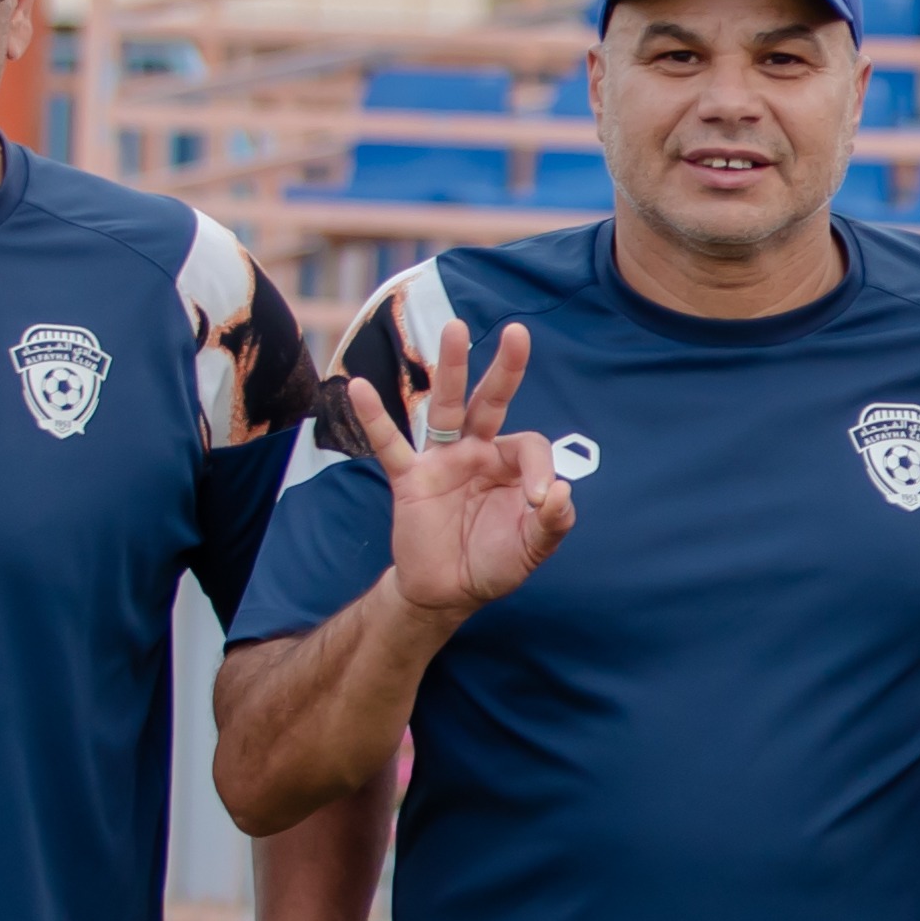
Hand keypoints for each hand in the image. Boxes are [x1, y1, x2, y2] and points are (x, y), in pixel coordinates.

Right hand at [332, 323, 575, 619]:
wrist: (448, 591)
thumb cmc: (493, 562)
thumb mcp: (532, 548)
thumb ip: (553, 524)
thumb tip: (562, 492)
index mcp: (510, 465)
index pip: (530, 446)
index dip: (541, 470)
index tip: (541, 502)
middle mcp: (476, 452)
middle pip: (491, 401)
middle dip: (505, 369)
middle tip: (518, 332)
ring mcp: (442, 461)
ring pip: (446, 407)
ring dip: (450, 368)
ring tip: (455, 328)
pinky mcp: (411, 479)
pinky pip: (390, 445)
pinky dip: (374, 418)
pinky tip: (357, 387)